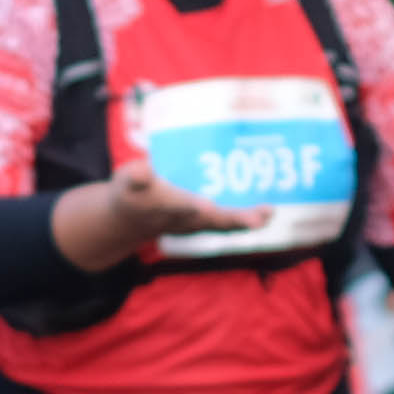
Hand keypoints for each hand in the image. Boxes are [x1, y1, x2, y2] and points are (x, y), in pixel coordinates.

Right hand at [51, 162, 262, 268]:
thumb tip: (143, 169)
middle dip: (234, 219)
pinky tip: (267, 211)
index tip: (207, 206)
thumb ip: (136, 176)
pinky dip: (247, 219)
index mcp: (164, 206)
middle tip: (257, 219)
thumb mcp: (126, 182)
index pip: (180, 206)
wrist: (131, 222)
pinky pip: (228, 223)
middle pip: (212, 221)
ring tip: (268, 212)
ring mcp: (196, 224)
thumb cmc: (130, 194)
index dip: (193, 207)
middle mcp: (184, 219)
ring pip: (224, 224)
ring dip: (246, 220)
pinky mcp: (205, 223)